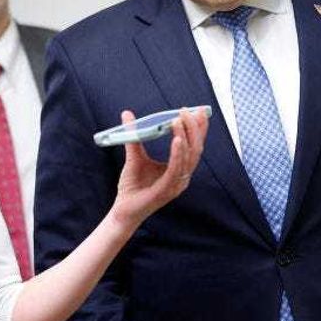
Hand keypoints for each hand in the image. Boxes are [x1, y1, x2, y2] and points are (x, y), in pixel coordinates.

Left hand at [110, 108, 208, 227]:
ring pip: (188, 158)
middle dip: (194, 128)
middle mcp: (182, 177)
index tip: (196, 111)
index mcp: (179, 169)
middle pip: (196, 149)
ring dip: (185, 137)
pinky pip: (176, 170)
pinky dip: (178, 154)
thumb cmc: (132, 186)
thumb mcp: (134, 155)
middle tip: (187, 111)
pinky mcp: (166, 190)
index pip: (194, 146)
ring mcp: (176, 184)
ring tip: (178, 120)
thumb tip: (127, 114)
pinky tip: (177, 140)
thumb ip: (133, 134)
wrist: (123, 209)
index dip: (198, 129)